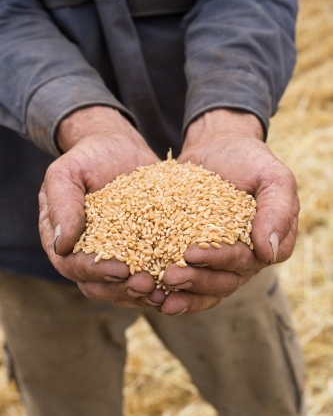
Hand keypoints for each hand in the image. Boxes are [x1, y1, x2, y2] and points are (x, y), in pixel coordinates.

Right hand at [39, 106, 165, 308]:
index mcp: (64, 240)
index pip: (73, 266)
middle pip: (98, 285)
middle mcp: (86, 254)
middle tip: (148, 286)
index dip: (96, 272)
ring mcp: (115, 254)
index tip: (121, 269)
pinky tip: (180, 280)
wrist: (117, 147)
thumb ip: (61, 204)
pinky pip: (147, 271)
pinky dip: (160, 280)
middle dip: (123, 290)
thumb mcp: (67, 172)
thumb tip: (61, 246)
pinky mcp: (140, 249)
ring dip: (142, 294)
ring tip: (165, 291)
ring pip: (122, 287)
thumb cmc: (87, 157)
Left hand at [156, 109, 298, 314]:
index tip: (193, 253)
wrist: (218, 147)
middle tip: (170, 274)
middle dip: (197, 280)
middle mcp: (247, 259)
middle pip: (224, 281)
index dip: (221, 261)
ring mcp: (220, 260)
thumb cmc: (249, 160)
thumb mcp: (273, 176)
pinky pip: (188, 277)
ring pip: (206, 286)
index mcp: (269, 245)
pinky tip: (153, 294)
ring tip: (157, 290)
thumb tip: (267, 252)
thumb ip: (278, 210)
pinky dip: (173, 290)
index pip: (247, 261)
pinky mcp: (195, 253)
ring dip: (183, 292)